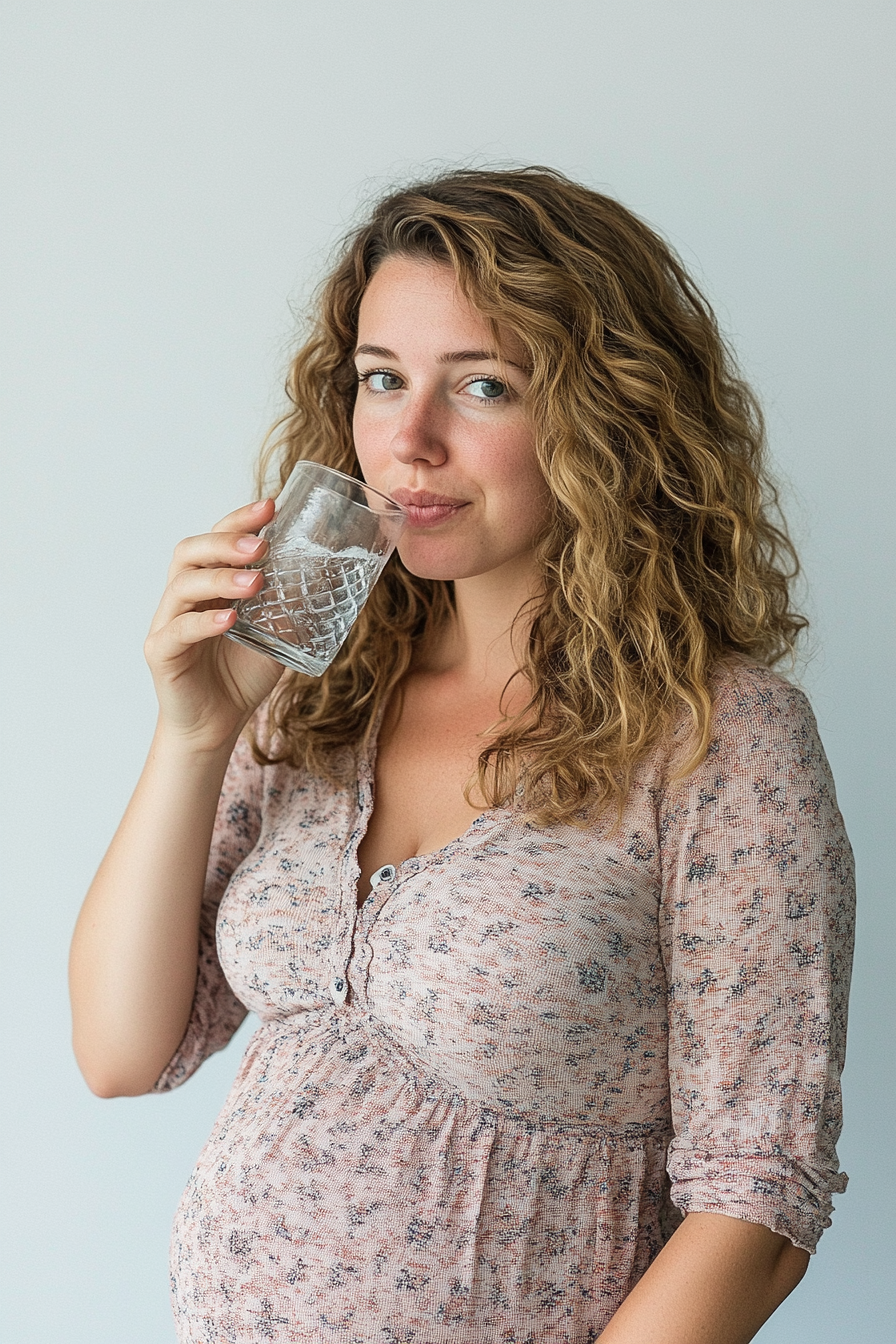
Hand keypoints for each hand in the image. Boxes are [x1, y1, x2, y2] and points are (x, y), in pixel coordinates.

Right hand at [144, 498, 283, 751]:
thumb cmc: (243, 674)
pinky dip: (204, 622)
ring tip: (255, 582)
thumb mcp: (278, 633)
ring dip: (220, 578)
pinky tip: (229, 619)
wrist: (217, 726)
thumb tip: (336, 576)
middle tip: (260, 545)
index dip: (240, 520)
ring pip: (183, 586)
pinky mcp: (161, 653)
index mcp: (209, 584)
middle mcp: (184, 596)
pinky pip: (178, 630)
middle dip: (226, 542)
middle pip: (191, 552)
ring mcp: (168, 623)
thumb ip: (294, 605)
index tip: (271, 505)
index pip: (217, 539)